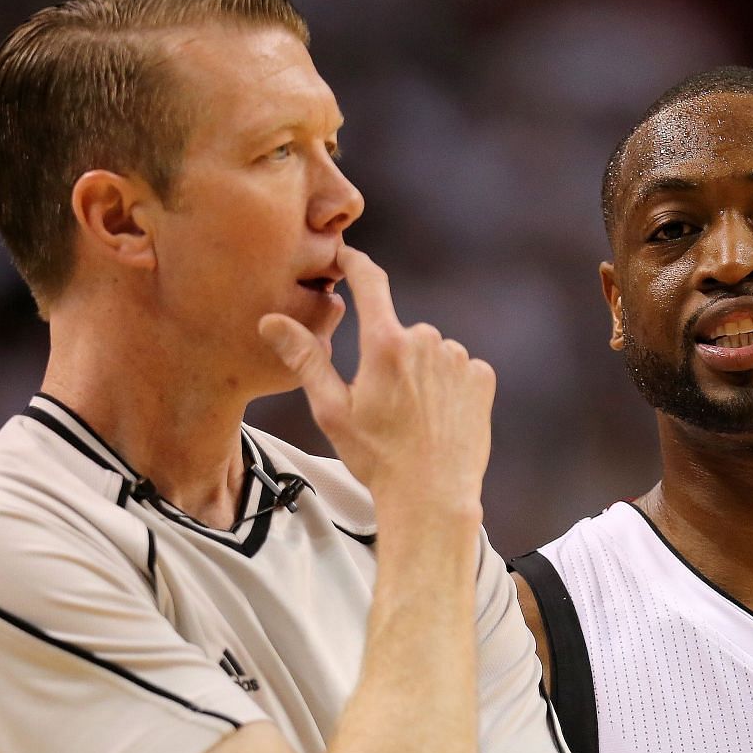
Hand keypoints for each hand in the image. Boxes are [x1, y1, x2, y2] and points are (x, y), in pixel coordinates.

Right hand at [257, 246, 494, 519]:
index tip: (346, 256)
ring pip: (430, 353)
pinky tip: (438, 418)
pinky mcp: (482, 379)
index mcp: (385, 344)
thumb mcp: (331, 410)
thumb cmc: (377, 458)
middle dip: (388, 356)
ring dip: (420, 373)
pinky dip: (448, 387)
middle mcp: (426, 341)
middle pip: (398, 332)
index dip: (356, 264)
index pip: (370, 282)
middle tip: (382, 404)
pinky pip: (459, 369)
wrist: (432, 497)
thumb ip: (305, 358)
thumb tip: (271, 320)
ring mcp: (459, 359)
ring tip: (412, 418)